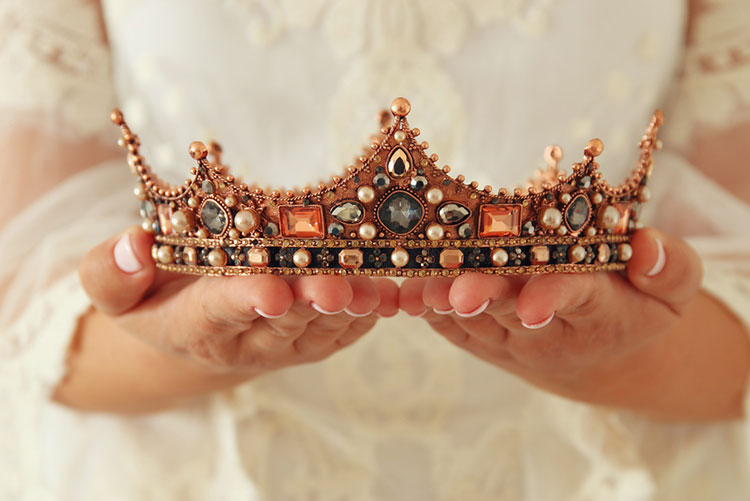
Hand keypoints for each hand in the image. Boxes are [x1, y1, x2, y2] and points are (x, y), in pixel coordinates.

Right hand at [79, 227, 398, 376]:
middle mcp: (252, 338)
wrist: (206, 330)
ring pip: (329, 320)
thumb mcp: (116, 292)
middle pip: (287, 316)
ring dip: (355, 301)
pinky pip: (357, 322)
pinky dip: (379, 302)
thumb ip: (110, 274)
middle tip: (334, 284)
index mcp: (197, 325)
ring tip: (378, 280)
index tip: (268, 290)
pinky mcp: (327, 335)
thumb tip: (132, 244)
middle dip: (311, 298)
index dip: (245, 300)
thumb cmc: (158, 299)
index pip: (220, 312)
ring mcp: (295, 340)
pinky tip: (399, 281)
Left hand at [398, 229, 723, 415]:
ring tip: (419, 286)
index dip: (553, 298)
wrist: (594, 352)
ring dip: (443, 298)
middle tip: (460, 292)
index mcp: (598, 312)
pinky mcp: (476, 335)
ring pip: (470, 314)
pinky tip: (401, 289)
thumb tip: (648, 247)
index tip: (534, 306)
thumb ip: (671, 269)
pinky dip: (423, 305)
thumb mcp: (674, 292)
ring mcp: (505, 334)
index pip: (576, 300)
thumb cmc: (635, 307)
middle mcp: (545, 328)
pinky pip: (446, 324)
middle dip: (485, 294)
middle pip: (511, 306)